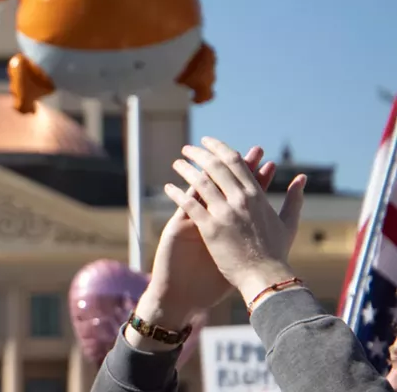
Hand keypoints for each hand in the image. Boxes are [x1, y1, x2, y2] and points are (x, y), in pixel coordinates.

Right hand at [129, 147, 272, 349]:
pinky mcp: (179, 230)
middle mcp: (211, 216)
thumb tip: (268, 229)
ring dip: (214, 173)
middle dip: (242, 168)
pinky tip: (190, 181)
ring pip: (204, 190)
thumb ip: (248, 241)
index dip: (257, 178)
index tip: (269, 162)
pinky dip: (185, 193)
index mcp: (226, 222)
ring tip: (224, 159)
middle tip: (255, 151)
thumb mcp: (233, 259)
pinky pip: (183, 207)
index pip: (244, 193)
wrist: (185, 296)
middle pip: (227, 185)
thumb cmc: (209, 282)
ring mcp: (194, 221)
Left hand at [164, 137, 306, 305]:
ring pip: (200, 181)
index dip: (219, 148)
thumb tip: (302, 178)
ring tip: (176, 163)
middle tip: (188, 149)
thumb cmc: (277, 253)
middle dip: (199, 153)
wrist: (265, 278)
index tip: (207, 142)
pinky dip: (176, 193)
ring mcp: (224, 213)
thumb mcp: (289, 223)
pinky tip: (167, 187)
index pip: (236, 162)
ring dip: (185, 169)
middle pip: (215, 166)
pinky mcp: (209, 228)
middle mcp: (240, 199)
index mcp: (257, 196)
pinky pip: (188, 204)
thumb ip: (294, 198)